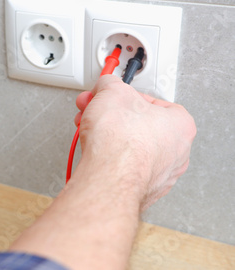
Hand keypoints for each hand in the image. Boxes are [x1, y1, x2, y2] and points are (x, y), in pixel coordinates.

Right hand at [74, 75, 196, 209]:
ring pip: (132, 147)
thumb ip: (110, 84)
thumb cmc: (119, 141)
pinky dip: (110, 158)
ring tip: (92, 130)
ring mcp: (160, 174)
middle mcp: (177, 153)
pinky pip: (125, 166)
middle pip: (140, 124)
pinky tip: (97, 151)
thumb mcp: (111, 91)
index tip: (112, 97)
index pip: (153, 101)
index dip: (125, 97)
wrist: (107, 177)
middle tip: (96, 112)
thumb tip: (106, 85)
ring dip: (109, 136)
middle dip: (113, 116)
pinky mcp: (141, 188)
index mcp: (180, 125)